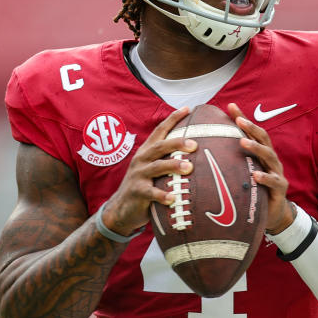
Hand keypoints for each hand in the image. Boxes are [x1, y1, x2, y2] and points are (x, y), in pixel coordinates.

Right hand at [100, 106, 196, 235]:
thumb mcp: (153, 169)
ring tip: (188, 168)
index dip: (173, 118)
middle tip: (195, 144)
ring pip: (157, 167)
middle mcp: (142, 160)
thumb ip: (168, 159)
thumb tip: (196, 150)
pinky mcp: (137, 192)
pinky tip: (173, 198)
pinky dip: (163, 195)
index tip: (188, 108)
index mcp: (147, 151)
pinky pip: (151, 193)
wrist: (121, 209)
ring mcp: (138, 175)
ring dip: (173, 165)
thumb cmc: (145, 186)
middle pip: (160, 147)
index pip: (160, 130)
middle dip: (177, 143)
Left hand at [227, 102, 295, 233]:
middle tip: (238, 121)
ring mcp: (276, 172)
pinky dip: (265, 177)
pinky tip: (256, 175)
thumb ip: (231, 161)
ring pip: (268, 156)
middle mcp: (270, 159)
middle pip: (263, 139)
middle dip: (250, 128)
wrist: (273, 214)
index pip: (252, 132)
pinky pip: (273, 181)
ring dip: (255, 148)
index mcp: (261, 154)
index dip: (242, 118)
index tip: (230, 106)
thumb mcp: (243, 173)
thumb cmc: (255, 190)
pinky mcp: (280, 188)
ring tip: (242, 142)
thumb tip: (205, 149)